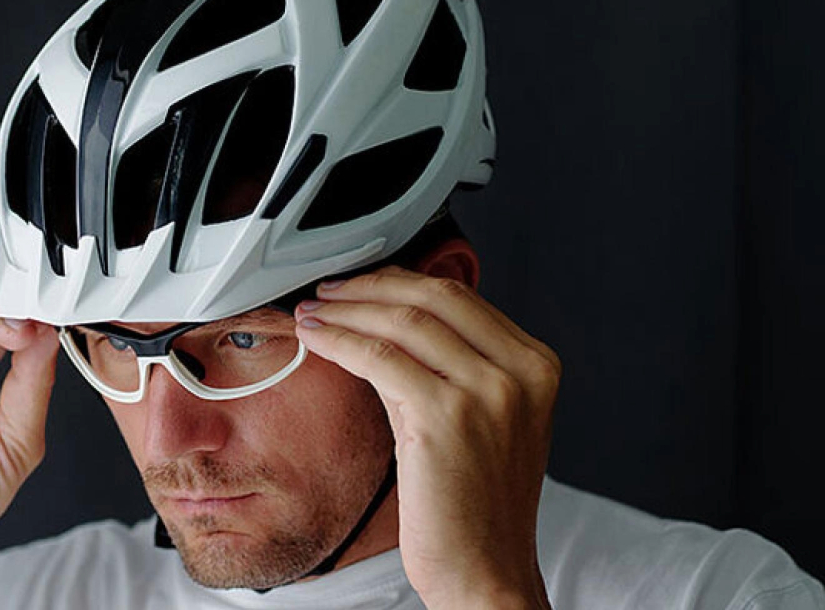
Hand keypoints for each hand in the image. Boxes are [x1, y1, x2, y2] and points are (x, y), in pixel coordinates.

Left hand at [294, 267, 558, 609]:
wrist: (484, 570)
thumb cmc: (475, 503)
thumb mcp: (482, 418)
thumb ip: (448, 365)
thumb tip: (383, 319)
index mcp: (536, 366)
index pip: (462, 296)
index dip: (402, 280)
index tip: (362, 283)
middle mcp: (521, 372)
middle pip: (434, 297)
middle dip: (371, 285)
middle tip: (329, 289)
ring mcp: (488, 393)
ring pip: (403, 322)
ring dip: (347, 311)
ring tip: (313, 313)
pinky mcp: (446, 417)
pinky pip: (380, 360)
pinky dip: (340, 342)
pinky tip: (317, 339)